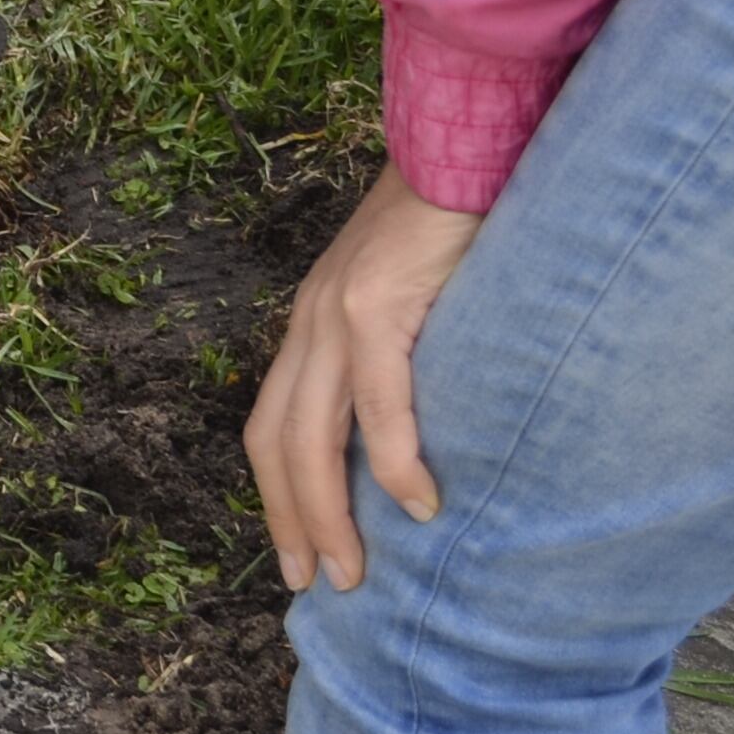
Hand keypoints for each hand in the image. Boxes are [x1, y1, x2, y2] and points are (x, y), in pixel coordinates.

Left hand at [246, 169, 482, 590]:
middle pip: (278, 443)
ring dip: (331, 510)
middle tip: (319, 586)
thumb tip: (428, 435)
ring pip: (313, 434)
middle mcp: (310, 326)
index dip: (278, 498)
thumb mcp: (413, 303)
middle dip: (293, 521)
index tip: (298, 558)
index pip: (273, 428)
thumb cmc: (452, 228)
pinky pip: (379, 398)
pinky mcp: (378, 303)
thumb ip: (404, 360)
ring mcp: (336, 315)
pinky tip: (419, 504)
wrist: (461, 146)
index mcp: (313, 329)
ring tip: (357, 569)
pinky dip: (393, 458)